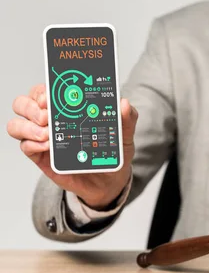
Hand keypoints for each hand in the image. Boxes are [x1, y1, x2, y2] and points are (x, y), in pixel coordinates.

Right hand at [7, 84, 137, 208]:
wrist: (108, 181)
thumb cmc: (112, 153)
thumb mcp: (124, 136)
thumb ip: (127, 119)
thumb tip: (124, 104)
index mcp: (66, 108)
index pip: (44, 91)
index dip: (42, 91)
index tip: (50, 97)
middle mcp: (50, 120)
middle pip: (24, 104)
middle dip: (31, 106)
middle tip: (48, 116)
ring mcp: (43, 138)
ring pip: (18, 124)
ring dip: (28, 126)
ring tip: (49, 134)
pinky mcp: (41, 156)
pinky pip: (25, 146)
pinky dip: (33, 144)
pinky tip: (49, 146)